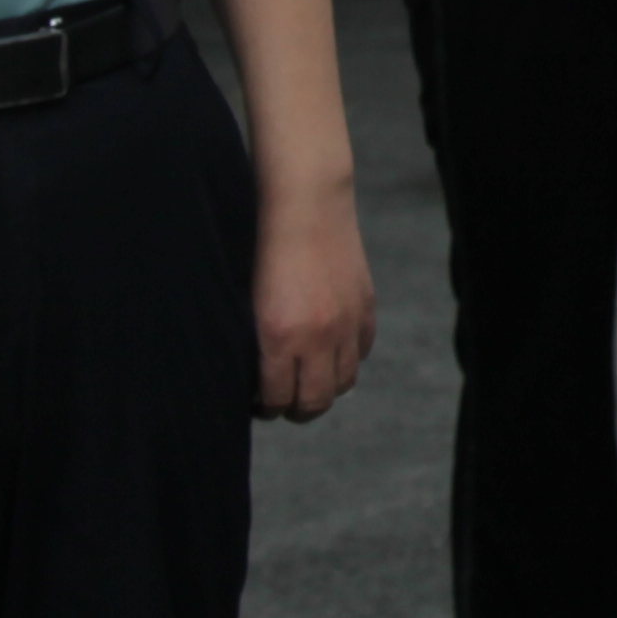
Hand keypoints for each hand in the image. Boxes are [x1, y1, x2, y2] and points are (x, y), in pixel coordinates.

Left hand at [254, 188, 374, 420]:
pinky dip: (347, 358)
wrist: (306, 207)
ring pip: (343, 383)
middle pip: (315, 401)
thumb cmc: (264, 250)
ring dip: (325, 389)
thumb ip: (257, 343)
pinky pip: (362, 352)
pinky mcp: (366, 307)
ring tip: (309, 381)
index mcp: (279, 337)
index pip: (277, 398)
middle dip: (297, 410)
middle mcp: (317, 337)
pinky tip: (330, 349)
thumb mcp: (250, 303)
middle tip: (284, 404)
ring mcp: (347, 323)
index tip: (259, 405)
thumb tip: (259, 377)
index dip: (266, 408)